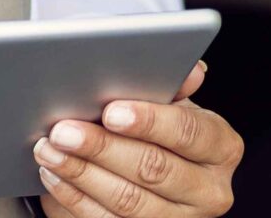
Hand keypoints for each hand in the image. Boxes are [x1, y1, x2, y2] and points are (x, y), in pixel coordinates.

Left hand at [33, 61, 239, 217]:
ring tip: (49, 151)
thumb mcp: (169, 104)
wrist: (152, 171)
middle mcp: (209, 190)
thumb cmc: (158, 129)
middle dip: (103, 148)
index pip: (190, 133)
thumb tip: (190, 69)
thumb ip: (172, 86)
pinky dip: (75, 198)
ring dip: (81, 173)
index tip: (111, 112)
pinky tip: (54, 176)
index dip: (150, 121)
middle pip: (154, 169)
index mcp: (220, 148)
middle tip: (63, 131)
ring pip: (129, 200)